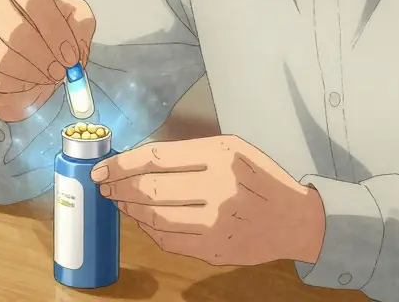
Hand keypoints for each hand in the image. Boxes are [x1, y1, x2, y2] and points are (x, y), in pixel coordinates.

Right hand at [0, 0, 95, 121]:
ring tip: (44, 78)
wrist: (28, 61)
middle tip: (58, 73)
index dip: (54, 30)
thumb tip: (70, 53)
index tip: (69, 57)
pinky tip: (24, 83)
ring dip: (29, 73)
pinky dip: (11, 85)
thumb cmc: (53, 34)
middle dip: (42, 56)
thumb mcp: (76, 21)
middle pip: (14, 27)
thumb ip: (79, 28)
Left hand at [93, 135, 325, 265]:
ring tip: (120, 201)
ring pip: (155, 217)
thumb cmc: (261, 178)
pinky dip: (149, 229)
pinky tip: (143, 220)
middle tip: (105, 186)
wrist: (295, 220)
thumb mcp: (233, 150)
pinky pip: (168, 240)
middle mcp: (218, 188)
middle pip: (151, 189)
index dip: (122, 164)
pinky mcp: (213, 249)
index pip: (157, 158)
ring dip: (130, 209)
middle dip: (119, 187)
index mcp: (221, 155)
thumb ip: (190, 154)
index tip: (103, 168)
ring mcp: (215, 223)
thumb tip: (139, 162)